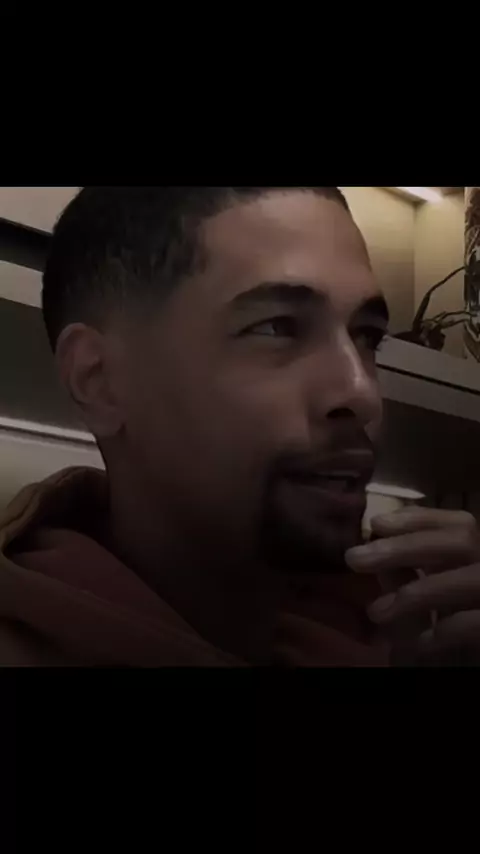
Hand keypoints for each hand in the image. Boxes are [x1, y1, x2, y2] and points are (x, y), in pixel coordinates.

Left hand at [345, 508, 479, 665]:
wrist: (466, 666)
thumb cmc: (447, 627)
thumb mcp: (425, 595)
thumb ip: (408, 571)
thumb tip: (376, 543)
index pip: (457, 522)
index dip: (418, 518)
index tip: (376, 523)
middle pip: (462, 541)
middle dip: (405, 547)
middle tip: (355, 559)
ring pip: (470, 580)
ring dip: (417, 593)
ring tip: (376, 611)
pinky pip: (475, 623)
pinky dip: (443, 631)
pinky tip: (418, 642)